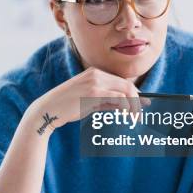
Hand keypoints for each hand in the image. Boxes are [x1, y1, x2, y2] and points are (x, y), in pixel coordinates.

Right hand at [26, 67, 149, 133]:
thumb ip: (107, 102)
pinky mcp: (94, 92)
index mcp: (95, 73)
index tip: (143, 104)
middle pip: (127, 85)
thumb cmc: (67, 107)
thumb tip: (127, 107)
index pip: (121, 81)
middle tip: (140, 116)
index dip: (135, 93)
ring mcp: (95, 81)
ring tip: (134, 119)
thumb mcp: (89, 102)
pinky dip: (126, 107)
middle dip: (138, 101)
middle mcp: (96, 74)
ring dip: (134, 106)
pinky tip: (126, 115)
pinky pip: (118, 98)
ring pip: (125, 91)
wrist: (48, 109)